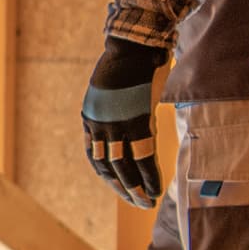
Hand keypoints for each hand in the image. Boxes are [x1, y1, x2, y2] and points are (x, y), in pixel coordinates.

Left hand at [82, 35, 166, 208]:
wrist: (133, 46)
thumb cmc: (128, 66)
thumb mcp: (113, 92)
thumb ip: (118, 111)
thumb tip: (132, 125)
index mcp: (91, 119)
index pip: (95, 158)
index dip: (108, 177)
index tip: (119, 189)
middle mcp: (99, 126)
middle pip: (107, 166)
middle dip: (122, 188)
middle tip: (137, 203)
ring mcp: (117, 125)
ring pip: (124, 166)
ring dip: (135, 188)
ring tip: (147, 203)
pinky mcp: (136, 121)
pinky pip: (143, 156)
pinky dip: (150, 175)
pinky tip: (157, 189)